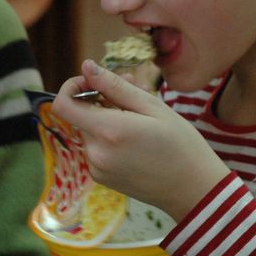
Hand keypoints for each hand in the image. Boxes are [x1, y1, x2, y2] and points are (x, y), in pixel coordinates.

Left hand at [52, 60, 227, 220]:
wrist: (192, 190)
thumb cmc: (181, 145)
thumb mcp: (153, 107)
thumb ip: (115, 86)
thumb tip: (87, 66)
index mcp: (108, 131)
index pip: (63, 105)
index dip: (72, 87)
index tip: (93, 82)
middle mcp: (95, 152)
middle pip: (80, 115)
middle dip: (100, 99)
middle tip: (132, 92)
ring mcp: (96, 168)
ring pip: (89, 130)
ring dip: (106, 117)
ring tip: (140, 116)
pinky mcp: (100, 177)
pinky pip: (95, 147)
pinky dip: (109, 136)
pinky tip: (136, 136)